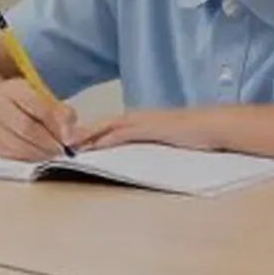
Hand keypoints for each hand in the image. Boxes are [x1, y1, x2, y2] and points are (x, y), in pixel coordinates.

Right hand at [0, 80, 77, 160]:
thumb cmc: (24, 101)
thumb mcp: (43, 96)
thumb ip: (61, 112)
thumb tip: (79, 135)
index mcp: (14, 89)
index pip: (37, 106)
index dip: (56, 123)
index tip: (71, 135)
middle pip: (27, 128)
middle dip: (50, 142)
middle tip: (65, 148)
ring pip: (21, 147)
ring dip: (44, 153)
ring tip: (56, 151)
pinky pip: (18, 157)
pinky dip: (35, 157)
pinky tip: (43, 152)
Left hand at [73, 109, 218, 152]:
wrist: (214, 126)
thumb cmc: (197, 135)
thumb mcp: (169, 141)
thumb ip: (152, 145)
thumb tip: (143, 156)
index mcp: (142, 121)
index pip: (110, 126)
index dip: (90, 133)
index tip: (72, 143)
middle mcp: (138, 118)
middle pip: (103, 124)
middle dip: (81, 132)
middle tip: (60, 142)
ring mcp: (142, 122)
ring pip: (107, 127)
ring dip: (86, 135)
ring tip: (66, 144)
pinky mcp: (148, 129)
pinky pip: (120, 134)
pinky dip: (103, 139)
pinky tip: (90, 147)